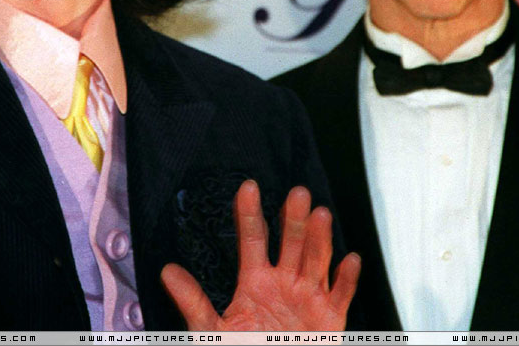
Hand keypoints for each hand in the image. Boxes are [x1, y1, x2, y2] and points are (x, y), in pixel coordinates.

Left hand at [161, 179, 359, 330]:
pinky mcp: (331, 317)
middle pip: (290, 242)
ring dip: (319, 238)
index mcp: (255, 281)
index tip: (248, 187)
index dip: (250, 213)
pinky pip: (341, 295)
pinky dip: (347, 279)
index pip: (253, 239)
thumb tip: (168, 273)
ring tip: (320, 215)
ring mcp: (308, 297)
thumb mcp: (213, 330)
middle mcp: (284, 282)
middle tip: (296, 194)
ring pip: (316, 260)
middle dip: (293, 219)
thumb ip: (193, 302)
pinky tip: (350, 260)